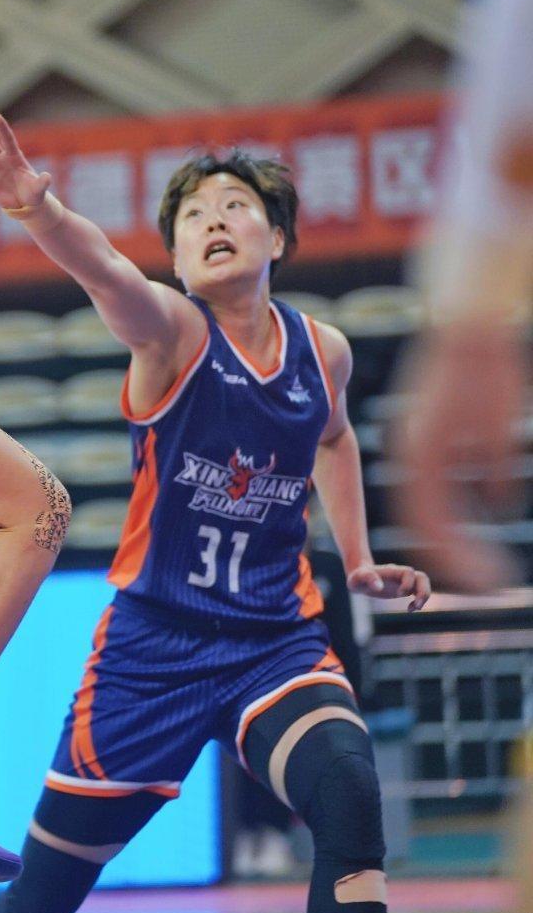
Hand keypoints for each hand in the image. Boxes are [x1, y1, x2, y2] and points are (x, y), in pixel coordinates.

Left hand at [347, 562, 430, 612]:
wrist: (359, 578)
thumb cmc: (358, 578)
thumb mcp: (357, 579)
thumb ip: (368, 579)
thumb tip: (379, 587)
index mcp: (391, 571)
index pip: (409, 572)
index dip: (407, 584)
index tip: (398, 595)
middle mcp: (400, 575)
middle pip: (422, 577)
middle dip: (423, 592)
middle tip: (416, 606)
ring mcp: (404, 581)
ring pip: (423, 583)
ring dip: (424, 596)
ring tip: (415, 608)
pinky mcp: (404, 588)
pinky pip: (419, 592)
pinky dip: (419, 601)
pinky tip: (410, 609)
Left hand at [395, 322, 524, 591]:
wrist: (474, 322)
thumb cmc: (485, 367)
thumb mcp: (486, 425)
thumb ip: (485, 463)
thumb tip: (497, 502)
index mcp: (420, 447)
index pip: (425, 509)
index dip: (446, 544)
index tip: (466, 573)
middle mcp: (414, 450)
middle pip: (423, 521)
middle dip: (452, 560)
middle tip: (481, 591)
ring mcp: (422, 447)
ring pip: (428, 520)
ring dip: (458, 558)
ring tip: (487, 585)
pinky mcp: (435, 442)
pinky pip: (436, 504)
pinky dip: (458, 539)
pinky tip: (485, 559)